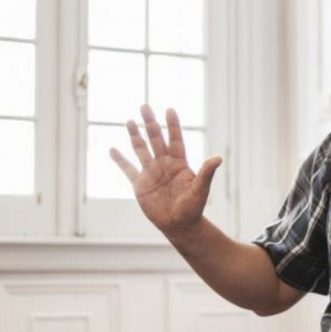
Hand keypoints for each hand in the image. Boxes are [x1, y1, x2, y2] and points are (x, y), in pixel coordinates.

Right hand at [109, 105, 221, 234]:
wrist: (179, 225)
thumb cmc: (193, 208)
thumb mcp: (200, 190)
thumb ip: (206, 173)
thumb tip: (218, 158)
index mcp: (179, 164)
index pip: (175, 140)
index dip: (173, 125)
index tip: (169, 110)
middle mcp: (164, 164)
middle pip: (156, 139)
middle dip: (150, 123)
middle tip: (144, 106)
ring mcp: (151, 173)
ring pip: (141, 150)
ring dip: (135, 136)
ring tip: (129, 121)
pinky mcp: (140, 184)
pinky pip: (127, 169)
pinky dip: (120, 160)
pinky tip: (112, 150)